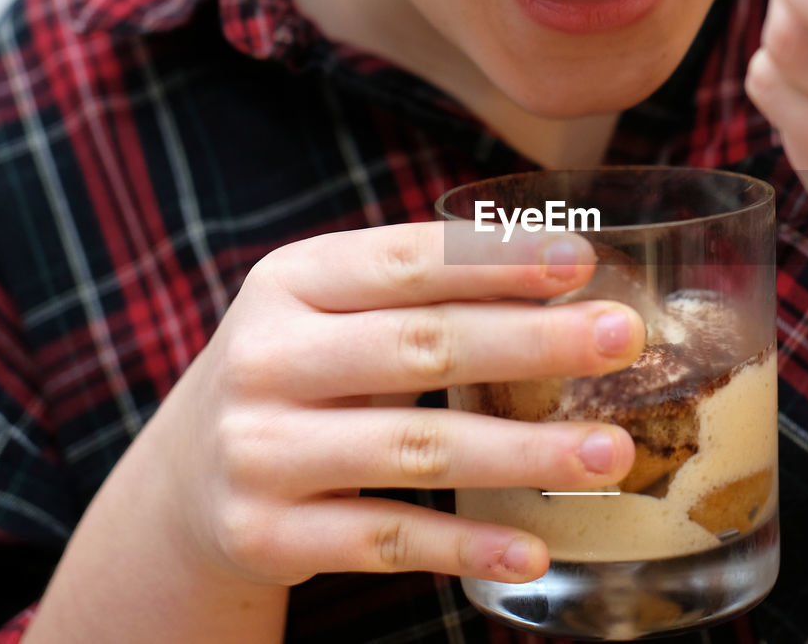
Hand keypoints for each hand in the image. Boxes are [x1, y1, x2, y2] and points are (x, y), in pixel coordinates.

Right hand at [144, 224, 640, 585]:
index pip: (406, 260)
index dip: (497, 258)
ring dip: (524, 452)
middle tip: (623, 338)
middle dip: (532, 341)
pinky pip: (385, 539)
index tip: (581, 259)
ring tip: (611, 452)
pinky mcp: (266, 532)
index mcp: (290, 281)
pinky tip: (533, 548)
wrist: (185, 476)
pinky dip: (465, 546)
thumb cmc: (301, 370)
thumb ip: (424, 293)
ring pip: (414, 448)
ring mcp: (260, 450)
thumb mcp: (332, 311)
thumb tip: (569, 278)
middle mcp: (266, 358)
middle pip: (420, 346)